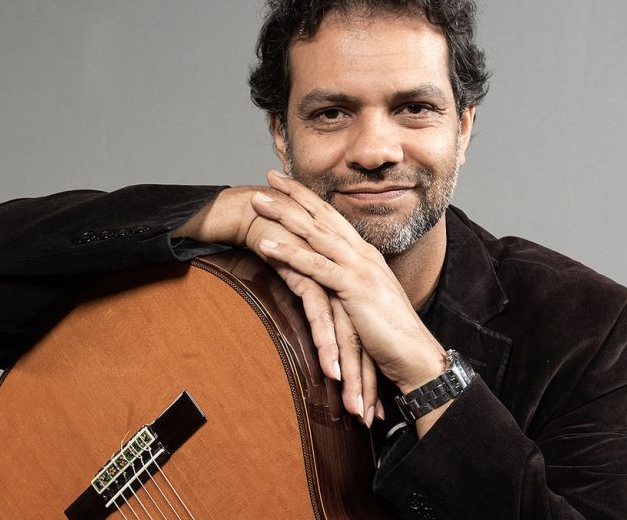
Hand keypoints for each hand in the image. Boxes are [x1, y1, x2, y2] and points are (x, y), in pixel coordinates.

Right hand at [174, 185, 381, 424]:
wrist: (256, 211)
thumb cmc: (277, 245)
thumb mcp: (302, 277)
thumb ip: (315, 298)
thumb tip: (318, 330)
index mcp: (346, 284)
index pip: (362, 334)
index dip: (367, 368)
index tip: (370, 402)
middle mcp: (344, 282)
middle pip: (361, 339)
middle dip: (364, 380)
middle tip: (369, 415)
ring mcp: (330, 278)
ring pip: (346, 334)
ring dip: (350, 373)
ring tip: (353, 407)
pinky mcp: (310, 275)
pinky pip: (321, 315)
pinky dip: (326, 345)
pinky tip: (330, 370)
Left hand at [252, 171, 446, 394]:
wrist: (416, 355)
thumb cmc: (390, 334)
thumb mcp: (366, 300)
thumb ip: (348, 284)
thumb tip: (329, 280)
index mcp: (365, 254)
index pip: (332, 217)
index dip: (309, 197)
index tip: (287, 183)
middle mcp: (362, 254)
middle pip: (322, 215)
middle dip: (294, 193)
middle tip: (269, 174)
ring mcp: (359, 268)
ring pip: (315, 233)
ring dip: (284, 214)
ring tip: (257, 202)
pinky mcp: (354, 288)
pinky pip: (315, 266)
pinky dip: (289, 254)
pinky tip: (265, 246)